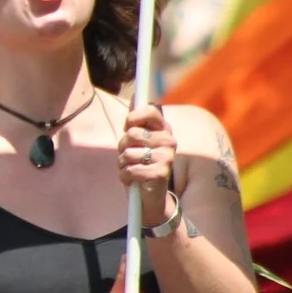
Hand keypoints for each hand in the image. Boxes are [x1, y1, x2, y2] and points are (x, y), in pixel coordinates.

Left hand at [118, 100, 176, 223]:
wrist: (149, 197)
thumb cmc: (140, 164)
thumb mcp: (136, 142)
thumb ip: (136, 122)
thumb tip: (135, 95)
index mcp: (164, 129)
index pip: (149, 111)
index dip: (132, 119)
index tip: (128, 128)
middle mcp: (169, 141)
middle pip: (132, 134)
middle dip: (122, 147)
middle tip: (129, 156)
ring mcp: (167, 157)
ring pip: (128, 154)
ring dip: (123, 164)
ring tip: (132, 169)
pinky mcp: (161, 173)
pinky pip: (130, 170)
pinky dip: (125, 176)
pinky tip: (133, 180)